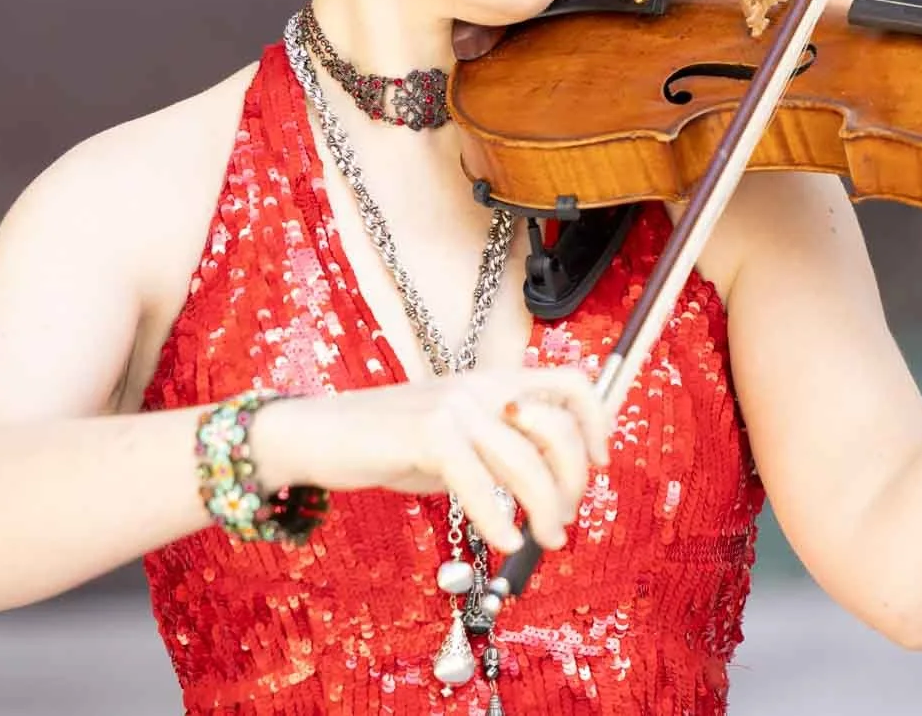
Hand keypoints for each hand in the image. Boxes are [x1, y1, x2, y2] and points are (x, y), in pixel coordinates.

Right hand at [253, 366, 610, 552]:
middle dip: (573, 481)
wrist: (320, 434)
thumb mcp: (458, 437)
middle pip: (558, 429)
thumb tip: (547, 487)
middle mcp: (482, 387)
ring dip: (546, 509)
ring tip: (546, 540)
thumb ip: (499, 450)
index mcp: (494, 382)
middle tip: (565, 518)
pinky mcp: (429, 435)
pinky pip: (480, 482)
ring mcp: (455, 408)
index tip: (601, 463)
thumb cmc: (390, 442)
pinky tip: (506, 541)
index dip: (597, 422)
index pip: (571, 383)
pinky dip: (499, 518)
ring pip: (526, 461)